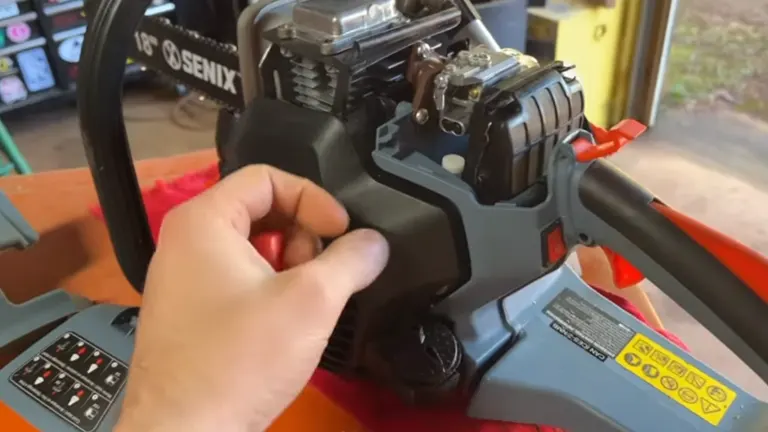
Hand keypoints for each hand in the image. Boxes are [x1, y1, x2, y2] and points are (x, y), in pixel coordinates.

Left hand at [115, 165, 388, 431]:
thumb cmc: (238, 361)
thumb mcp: (310, 301)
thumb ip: (351, 261)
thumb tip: (374, 243)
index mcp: (203, 221)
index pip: (267, 177)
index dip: (314, 199)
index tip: (341, 232)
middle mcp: (185, 243)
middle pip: (261, 211)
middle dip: (303, 238)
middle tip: (320, 274)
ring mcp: (184, 280)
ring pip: (253, 249)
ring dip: (290, 268)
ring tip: (304, 305)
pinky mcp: (191, 313)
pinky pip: (238, 280)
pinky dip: (269, 291)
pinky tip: (284, 326)